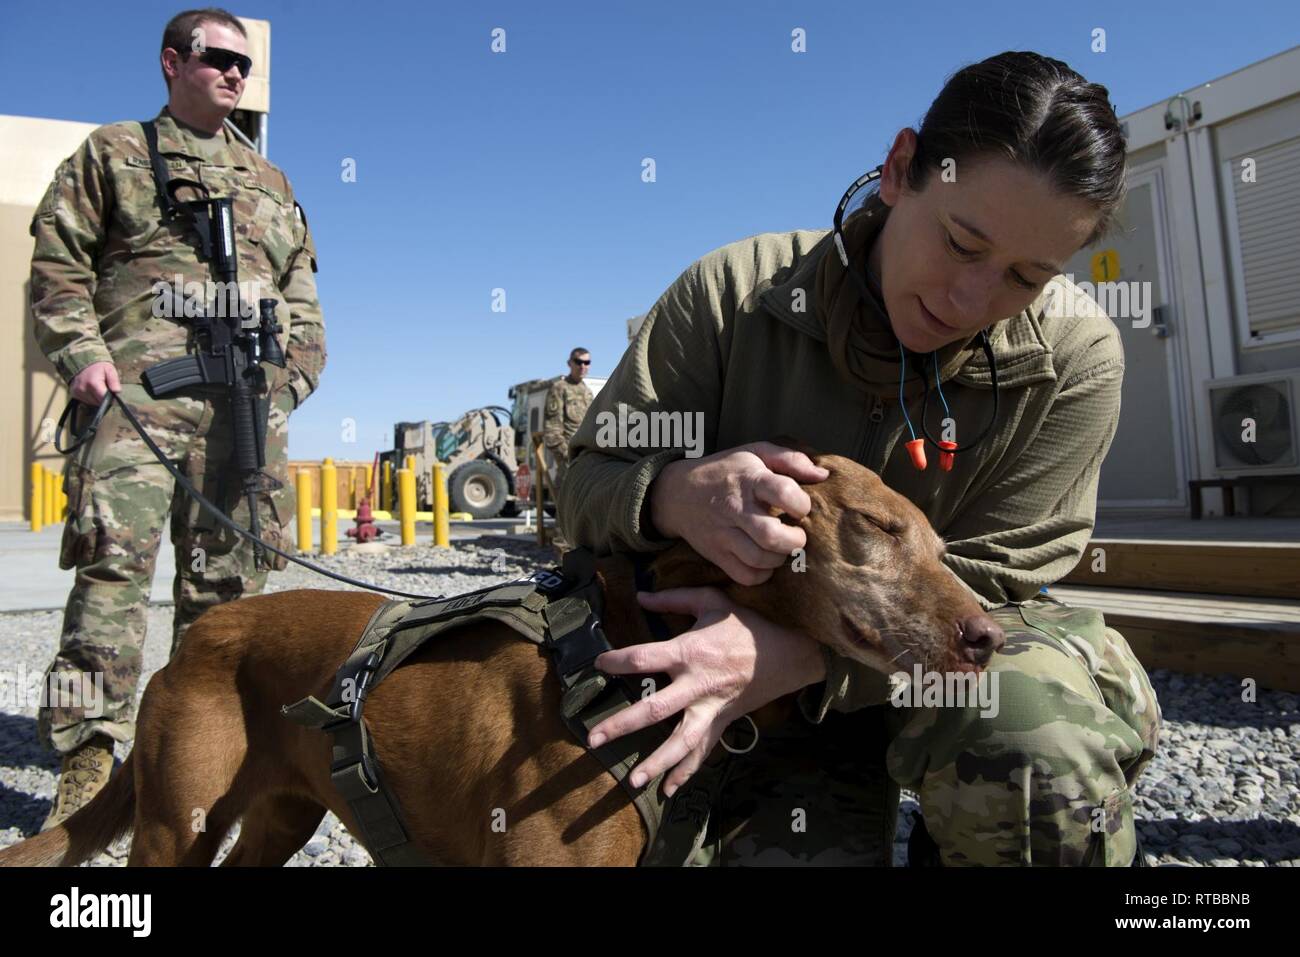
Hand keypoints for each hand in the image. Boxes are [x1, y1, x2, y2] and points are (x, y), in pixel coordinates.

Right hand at [69, 361, 120, 405]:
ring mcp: (77, 392)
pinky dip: (91, 398)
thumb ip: (114, 380)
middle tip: (105, 388)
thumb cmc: (98, 367)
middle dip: (104, 398)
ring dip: (98, 398)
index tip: (113, 394)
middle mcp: (83, 389)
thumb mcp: (109, 369)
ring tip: (98, 388)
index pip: (104, 399)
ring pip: (93, 403)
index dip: (111, 398)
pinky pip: (87, 401)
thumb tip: (117, 391)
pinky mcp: (74, 394)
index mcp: (93, 383)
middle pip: (99, 402)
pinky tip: (92, 390)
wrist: (82, 363)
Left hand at [586, 587, 825, 795]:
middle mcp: (696, 686)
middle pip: (654, 710)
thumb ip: (674, 598)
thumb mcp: (713, 600)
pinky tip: (667, 790)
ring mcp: (710, 709)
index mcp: (690, 652)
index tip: (597, 665)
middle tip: (593, 738)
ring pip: (681, 741)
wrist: (788, 654)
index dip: (617, 661)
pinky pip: (703, 751)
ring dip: (657, 762)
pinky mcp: (722, 722)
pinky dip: (686, 772)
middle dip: (622, 725)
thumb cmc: (747, 625)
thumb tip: (641, 595)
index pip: (644, 658)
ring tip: (633, 781)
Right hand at [648, 441, 828, 585]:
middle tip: (797, 536)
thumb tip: (822, 475)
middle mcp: (735, 508)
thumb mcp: (755, 453)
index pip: (783, 492)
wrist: (676, 494)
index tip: (800, 508)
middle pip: (771, 535)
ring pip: (759, 559)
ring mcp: (723, 534)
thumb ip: (791, 460)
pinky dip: (761, 575)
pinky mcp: (716, 554)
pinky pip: (744, 576)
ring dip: (779, 559)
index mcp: (749, 479)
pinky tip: (765, 562)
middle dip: (794, 540)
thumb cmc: (726, 472)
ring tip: (781, 549)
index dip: (801, 504)